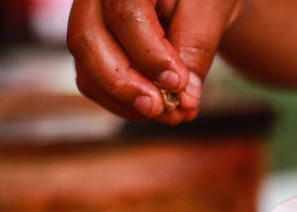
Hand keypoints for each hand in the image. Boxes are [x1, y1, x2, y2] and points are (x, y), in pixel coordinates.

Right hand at [67, 0, 247, 123]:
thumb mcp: (210, 10)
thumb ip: (196, 47)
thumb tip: (184, 99)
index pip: (125, 14)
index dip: (149, 54)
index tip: (178, 83)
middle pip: (88, 40)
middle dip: (126, 84)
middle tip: (162, 108)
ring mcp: (86, 21)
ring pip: (86, 67)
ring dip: (126, 101)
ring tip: (169, 115)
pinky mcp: (91, 49)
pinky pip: (93, 82)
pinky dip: (123, 104)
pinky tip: (156, 110)